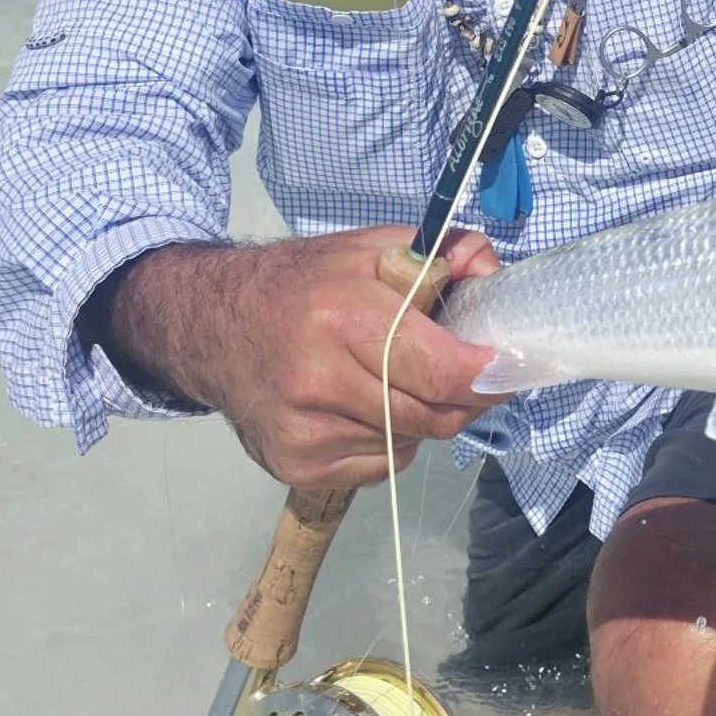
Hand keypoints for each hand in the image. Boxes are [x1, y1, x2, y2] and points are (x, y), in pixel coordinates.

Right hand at [102, 223, 503, 488]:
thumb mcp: (369, 250)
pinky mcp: (295, 465)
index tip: (506, 366)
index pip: (443, 373)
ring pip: (411, 443)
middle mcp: (321, 382)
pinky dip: (391, 441)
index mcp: (345, 320)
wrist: (209, 325)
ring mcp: (305, 432)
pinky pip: (379, 466)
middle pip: (435, 416)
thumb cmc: (301, 283)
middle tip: (471, 376)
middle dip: (466, 398)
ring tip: (397, 380)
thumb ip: (439, 256)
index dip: (487, 377)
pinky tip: (364, 406)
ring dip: (423, 417)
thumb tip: (492, 273)